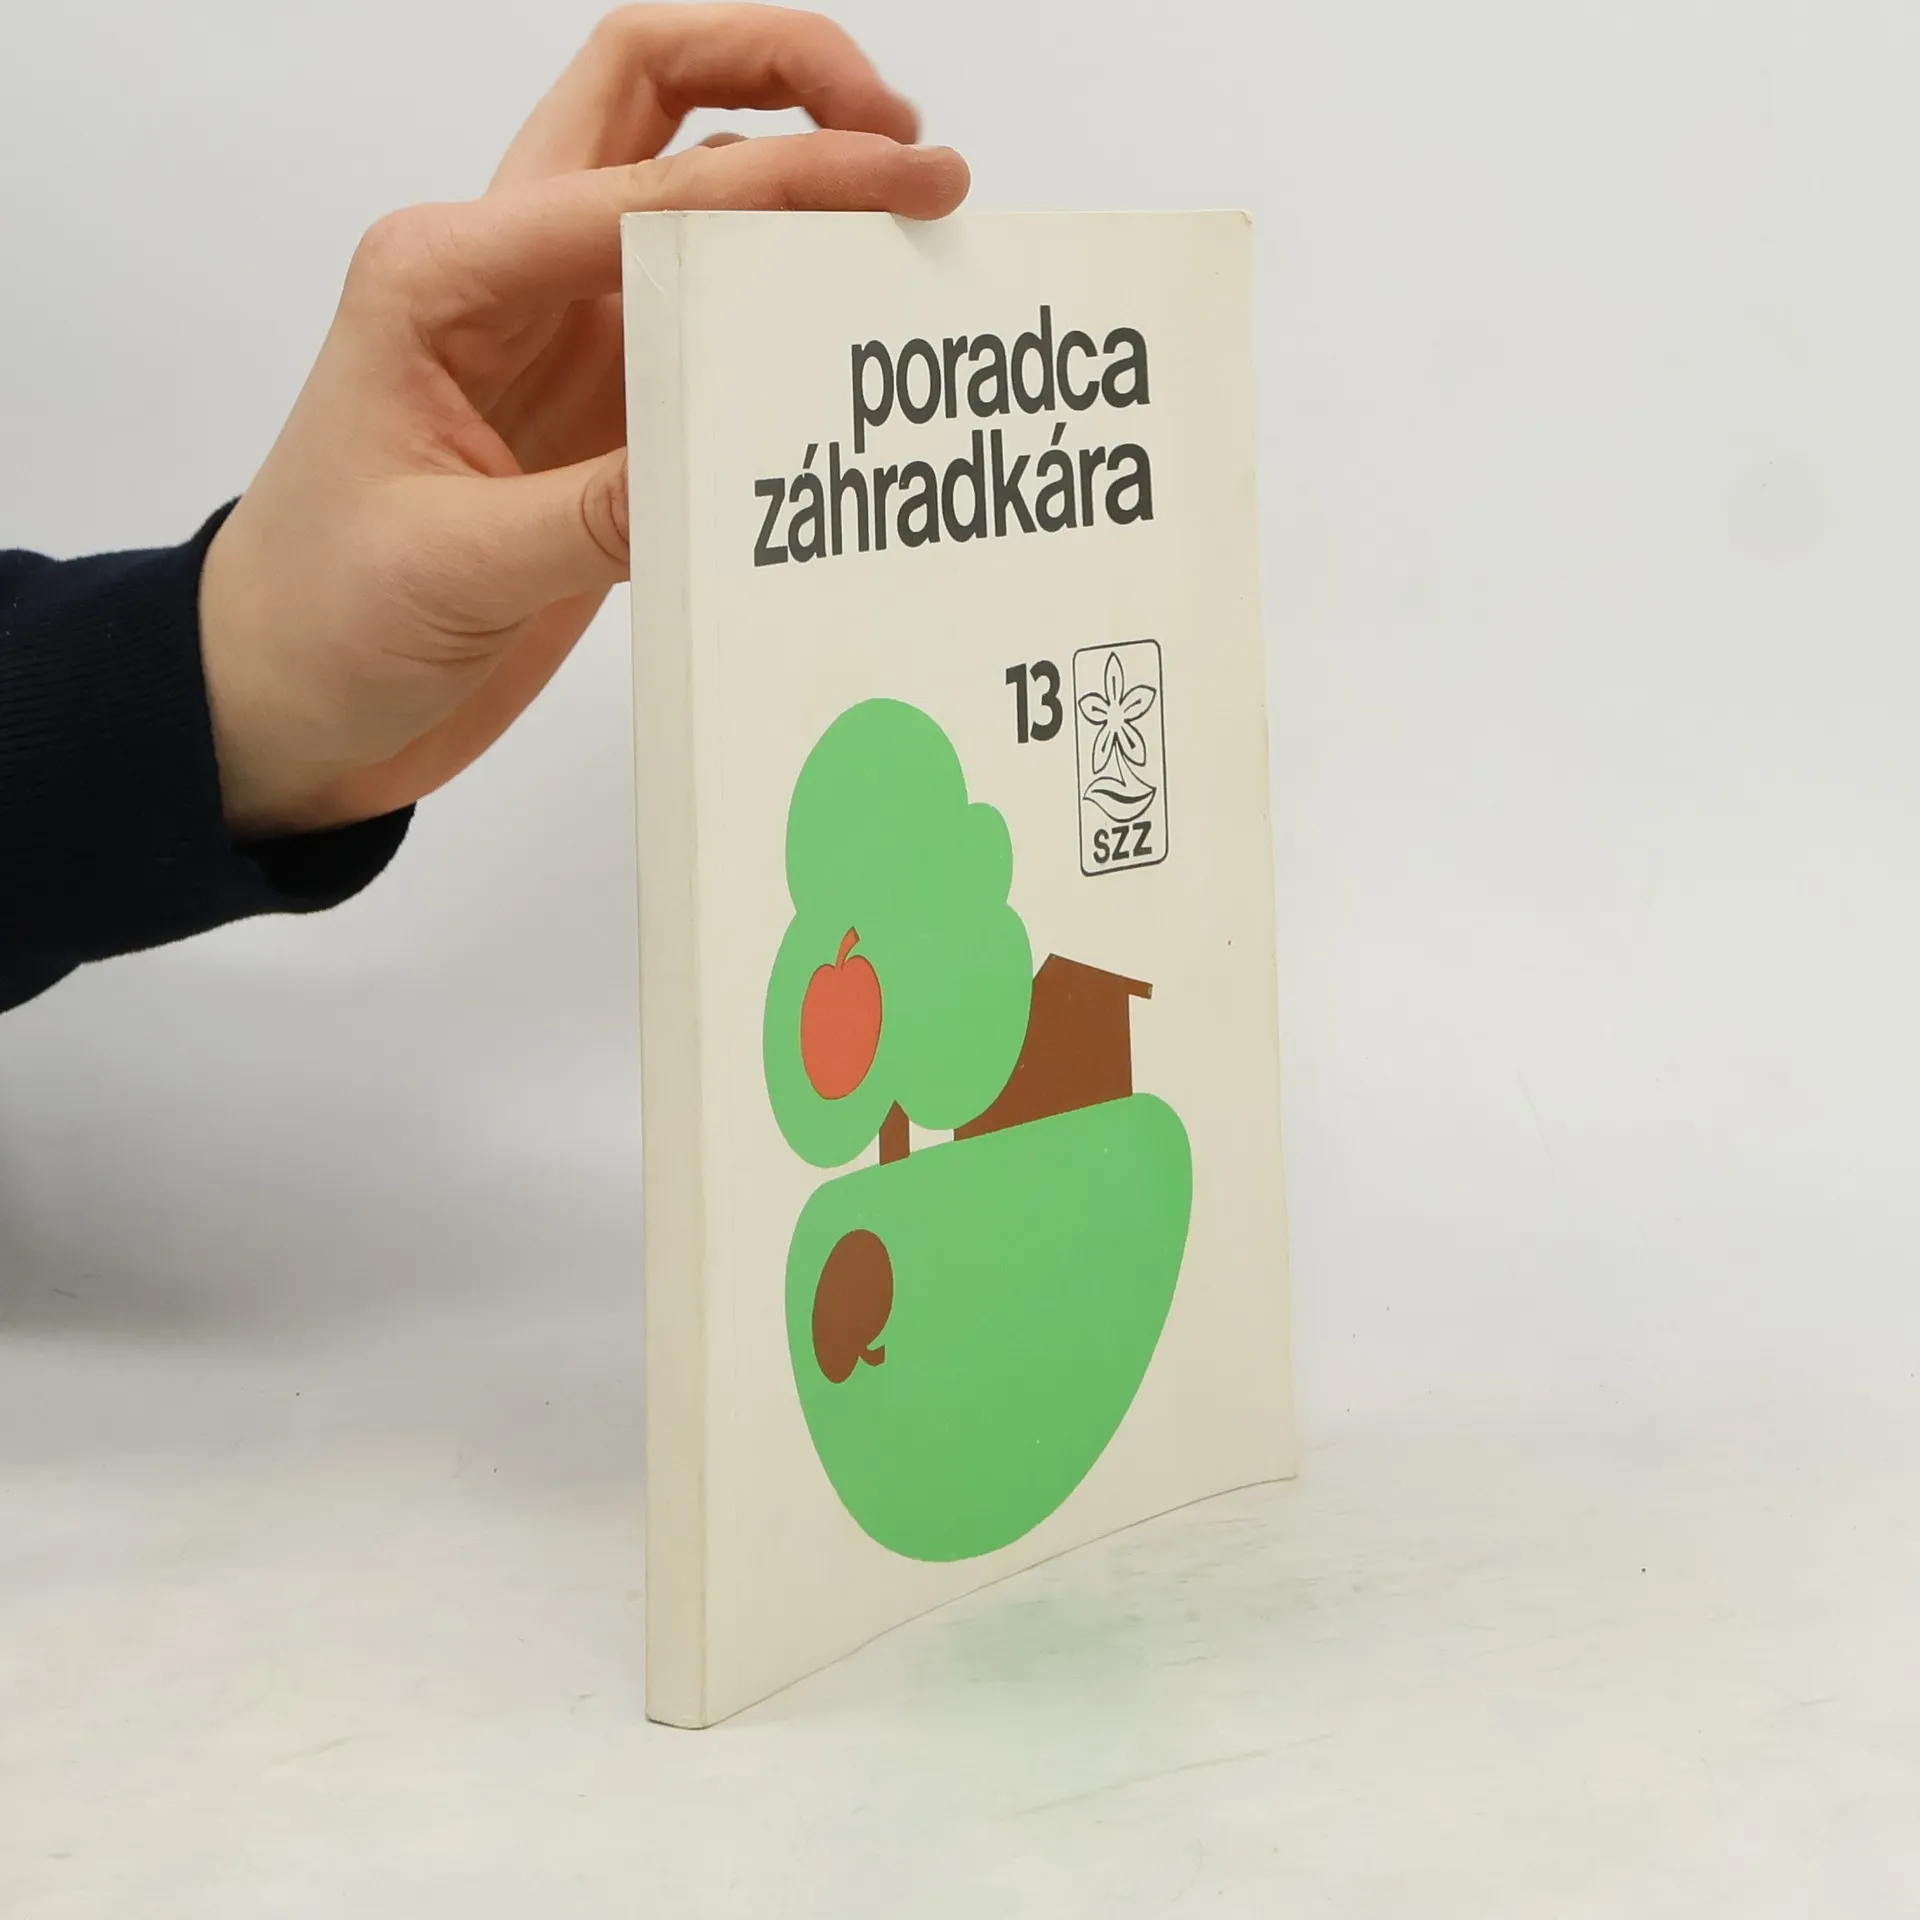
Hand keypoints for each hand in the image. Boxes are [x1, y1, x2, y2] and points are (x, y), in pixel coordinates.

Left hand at [198, 5, 967, 838]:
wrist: (283, 704)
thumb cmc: (320, 620)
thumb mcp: (454, 570)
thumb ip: (596, 515)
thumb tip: (736, 466)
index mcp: (445, 276)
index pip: (644, 183)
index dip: (787, 175)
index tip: (905, 183)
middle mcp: (507, 276)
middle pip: (650, 99)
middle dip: (782, 76)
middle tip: (904, 140)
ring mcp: (560, 341)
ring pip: (689, 203)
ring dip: (791, 187)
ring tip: (902, 228)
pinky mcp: (599, 418)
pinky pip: (708, 333)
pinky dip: (782, 319)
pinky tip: (848, 349)